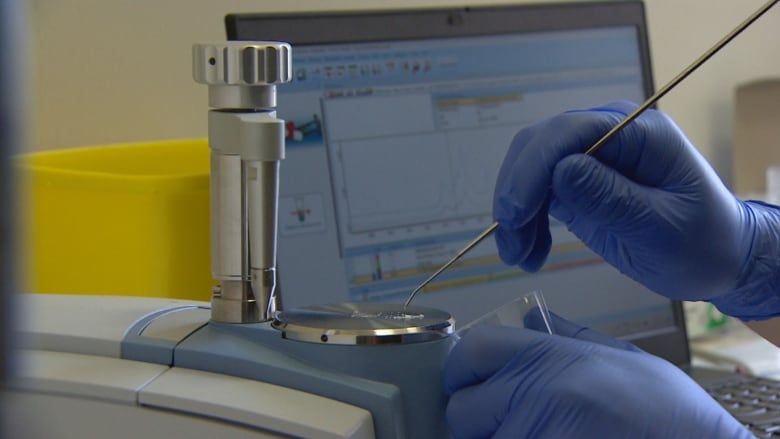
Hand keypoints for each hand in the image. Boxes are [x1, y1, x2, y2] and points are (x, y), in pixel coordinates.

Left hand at [444, 313, 749, 438]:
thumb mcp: (622, 359)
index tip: (472, 384)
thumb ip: (567, 338)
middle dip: (477, 421)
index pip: (471, 351)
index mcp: (550, 359)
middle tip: (506, 424)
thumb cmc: (669, 416)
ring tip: (545, 433)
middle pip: (462, 410)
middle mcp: (534, 396)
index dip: (465, 370)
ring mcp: (534, 438)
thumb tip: (525, 320)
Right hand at [492, 101, 779, 318]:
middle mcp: (609, 135)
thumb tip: (560, 171)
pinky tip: (529, 252)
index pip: (569, 131)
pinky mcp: (579, 183)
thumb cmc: (702, 243)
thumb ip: (612, 199)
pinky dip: (526, 222)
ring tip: (518, 256)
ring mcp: (591, 157)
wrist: (718, 258)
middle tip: (510, 241)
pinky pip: (538, 193)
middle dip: (516, 192)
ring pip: (530, 169)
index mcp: (638, 133)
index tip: (515, 213)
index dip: (533, 168)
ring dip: (516, 212)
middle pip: (540, 146)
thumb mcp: (661, 228)